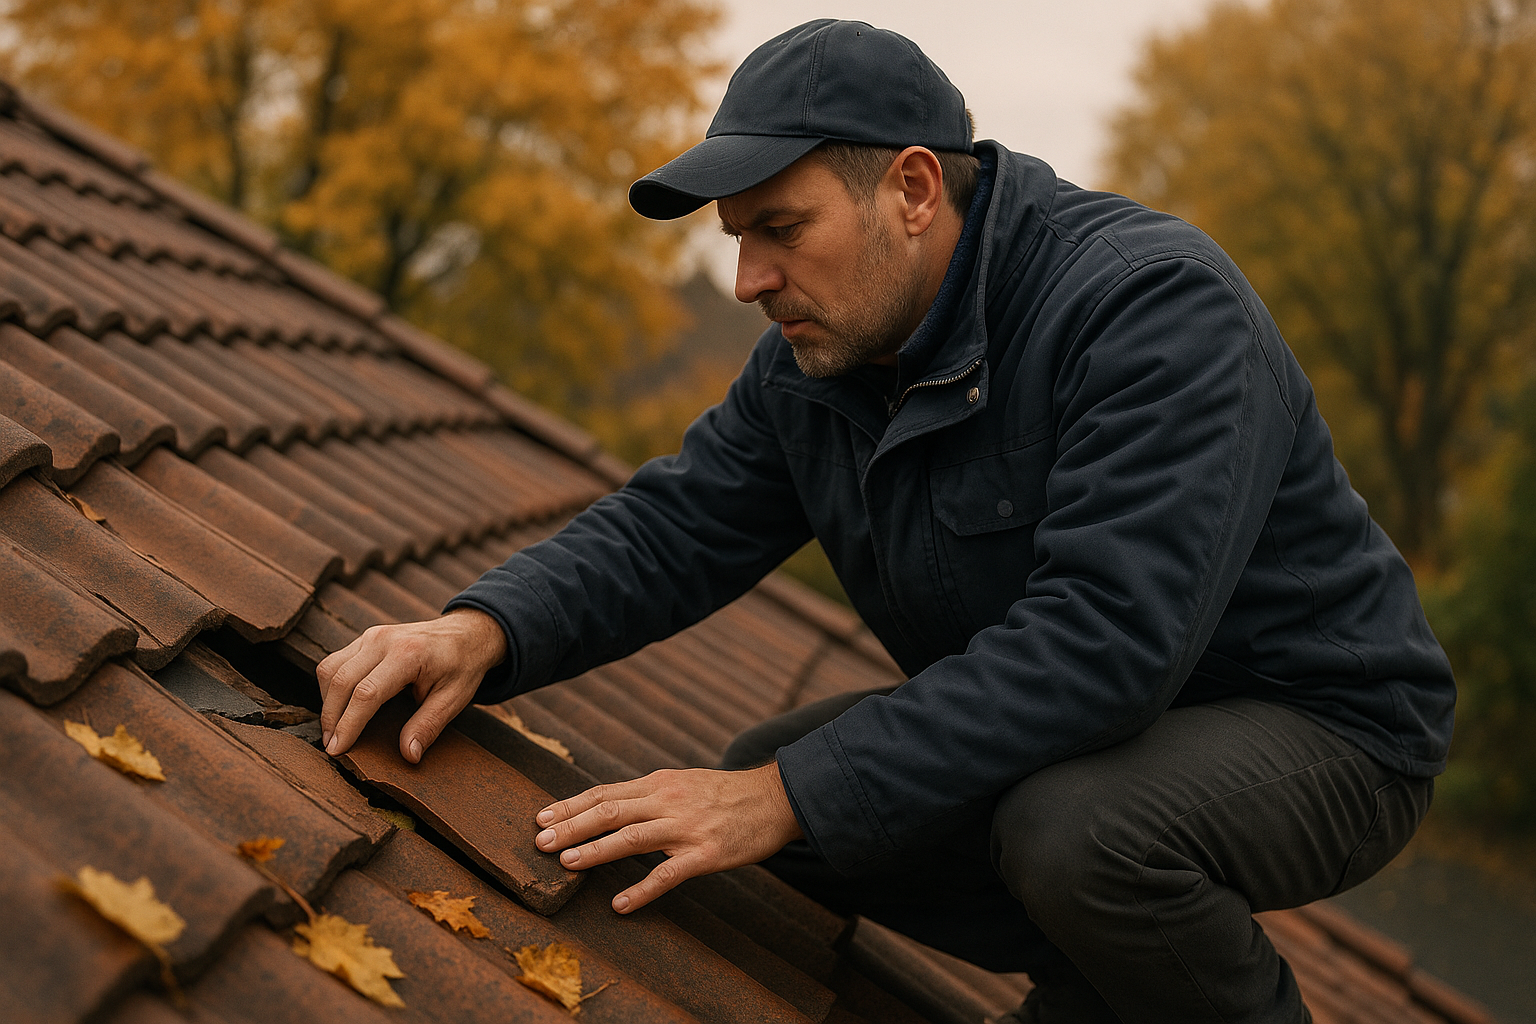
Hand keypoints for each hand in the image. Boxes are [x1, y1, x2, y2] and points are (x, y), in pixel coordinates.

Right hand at [316, 608, 506, 761]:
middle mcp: (384, 640)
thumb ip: (428, 726)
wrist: (467, 633)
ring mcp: (372, 636)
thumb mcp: (454, 699)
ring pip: (330, 669)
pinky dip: (332, 686)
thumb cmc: (462, 666)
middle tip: (332, 748)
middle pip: (341, 681)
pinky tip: (340, 708)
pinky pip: (336, 661)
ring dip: (327, 702)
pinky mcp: (366, 638)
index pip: (366, 693)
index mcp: (408, 654)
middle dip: (331, 718)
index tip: (338, 750)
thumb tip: (408, 756)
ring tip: (334, 731)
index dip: (348, 725)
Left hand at [534, 763, 803, 912]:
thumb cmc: (725, 794)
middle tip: (540, 841)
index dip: (571, 805)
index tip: (542, 817)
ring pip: (632, 837)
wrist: (774, 798)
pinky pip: (668, 873)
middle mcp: (667, 801)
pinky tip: (621, 904)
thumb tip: (608, 807)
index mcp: (658, 783)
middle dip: (572, 826)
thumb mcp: (682, 783)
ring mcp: (686, 827)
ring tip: (567, 864)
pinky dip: (642, 889)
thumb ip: (648, 795)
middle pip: (610, 811)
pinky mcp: (706, 854)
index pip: (605, 793)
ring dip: (596, 850)